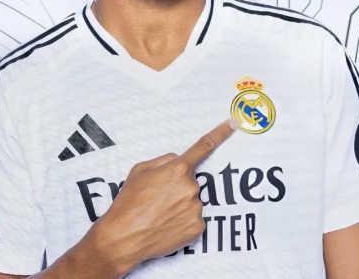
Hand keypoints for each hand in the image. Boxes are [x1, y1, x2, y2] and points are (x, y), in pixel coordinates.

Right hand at [86, 119, 235, 275]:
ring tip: (158, 214)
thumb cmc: (128, 202)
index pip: (203, 146)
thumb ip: (164, 161)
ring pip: (192, 200)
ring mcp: (196, 208)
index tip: (234, 123)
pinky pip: (193, 218)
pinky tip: (166, 225)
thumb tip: (178, 161)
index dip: (221, 133)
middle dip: (177, 187)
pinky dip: (182, 221)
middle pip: (190, 181)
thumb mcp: (140, 170)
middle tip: (157, 199)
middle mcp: (191, 187)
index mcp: (177, 169)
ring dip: (179, 205)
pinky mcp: (197, 227)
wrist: (123, 236)